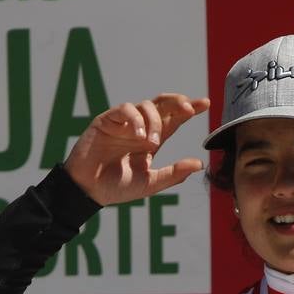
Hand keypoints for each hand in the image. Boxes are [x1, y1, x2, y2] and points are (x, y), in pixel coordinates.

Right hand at [64, 94, 209, 205]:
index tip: (205, 103)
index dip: (188, 109)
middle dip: (177, 102)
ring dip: (154, 121)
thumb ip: (173, 174)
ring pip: (145, 106)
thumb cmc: (117, 188)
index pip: (173, 119)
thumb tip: (199, 163)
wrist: (88, 192)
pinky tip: (139, 135)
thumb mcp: (150, 183)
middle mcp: (139, 128)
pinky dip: (135, 119)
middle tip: (189, 108)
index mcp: (151, 140)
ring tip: (153, 142)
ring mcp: (123, 123)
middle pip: (162, 104)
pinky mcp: (106, 121)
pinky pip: (124, 110)